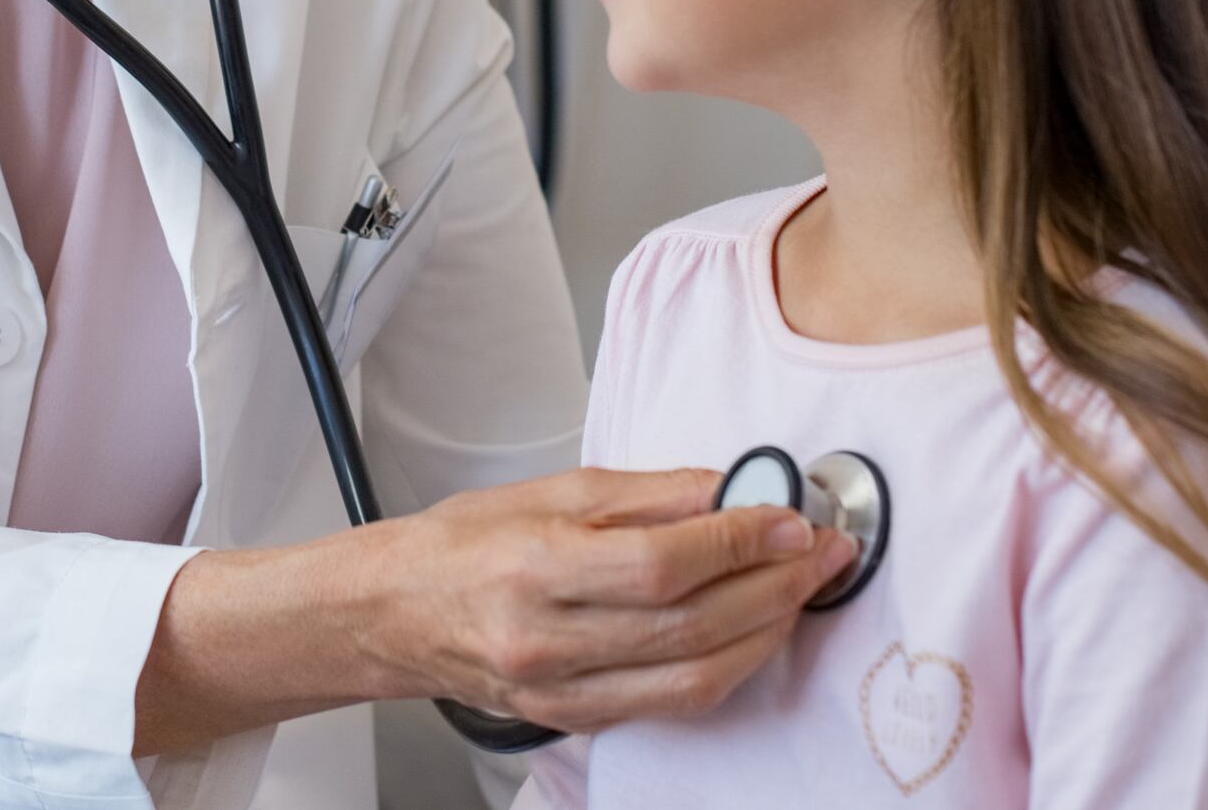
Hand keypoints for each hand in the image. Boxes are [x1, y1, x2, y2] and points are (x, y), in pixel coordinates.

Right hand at [131, 465, 854, 754]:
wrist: (388, 615)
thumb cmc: (457, 547)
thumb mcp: (546, 492)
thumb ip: (644, 494)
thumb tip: (727, 487)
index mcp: (534, 568)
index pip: (662, 562)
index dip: (739, 539)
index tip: (789, 516)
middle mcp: (547, 639)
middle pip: (690, 623)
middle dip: (773, 585)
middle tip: (819, 552)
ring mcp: (561, 691)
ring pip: (693, 676)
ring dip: (764, 633)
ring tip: (800, 592)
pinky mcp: (574, 721)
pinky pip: (670, 705)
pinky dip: (724, 670)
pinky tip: (751, 635)